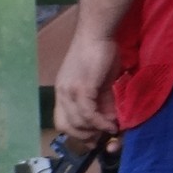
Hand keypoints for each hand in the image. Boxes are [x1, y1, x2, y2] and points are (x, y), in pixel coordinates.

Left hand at [54, 29, 121, 143]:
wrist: (98, 32)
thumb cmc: (100, 51)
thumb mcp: (100, 81)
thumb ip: (103, 100)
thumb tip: (110, 119)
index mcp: (63, 92)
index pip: (62, 121)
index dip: (76, 133)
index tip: (93, 139)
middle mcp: (61, 94)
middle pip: (66, 126)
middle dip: (84, 137)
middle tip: (101, 139)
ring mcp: (70, 92)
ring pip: (78, 122)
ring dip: (95, 130)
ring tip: (110, 130)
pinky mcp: (82, 88)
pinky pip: (88, 113)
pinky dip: (100, 122)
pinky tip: (111, 124)